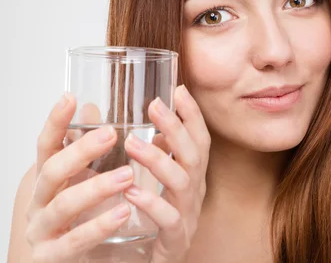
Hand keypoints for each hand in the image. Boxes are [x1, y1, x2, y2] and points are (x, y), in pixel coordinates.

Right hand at [25, 94, 134, 262]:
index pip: (45, 146)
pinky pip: (75, 241)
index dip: (55, 123)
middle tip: (111, 134)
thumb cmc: (74, 220)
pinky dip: (99, 226)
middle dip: (81, 152)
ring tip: (128, 175)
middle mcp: (40, 203)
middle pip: (53, 171)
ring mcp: (43, 231)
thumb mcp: (78, 182)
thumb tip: (92, 108)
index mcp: (48, 182)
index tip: (69, 98)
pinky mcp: (52, 257)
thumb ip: (85, 150)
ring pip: (64, 205)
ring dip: (96, 188)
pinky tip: (122, 213)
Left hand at [123, 84, 210, 262]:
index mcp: (192, 176)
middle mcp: (195, 192)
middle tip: (154, 105)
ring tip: (132, 144)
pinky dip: (151, 203)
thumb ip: (152, 155)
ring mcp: (188, 215)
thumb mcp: (156, 183)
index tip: (178, 90)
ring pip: (183, 182)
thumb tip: (133, 123)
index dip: (192, 115)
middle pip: (195, 154)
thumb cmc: (156, 221)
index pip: (200, 139)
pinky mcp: (175, 240)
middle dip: (177, 127)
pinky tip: (131, 192)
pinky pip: (168, 220)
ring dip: (158, 160)